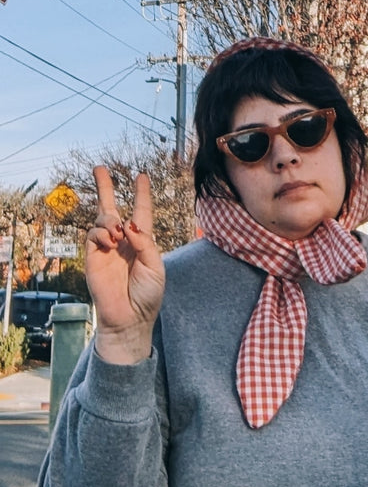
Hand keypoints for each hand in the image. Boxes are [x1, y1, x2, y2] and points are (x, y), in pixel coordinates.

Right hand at [85, 166, 165, 363]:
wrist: (129, 318)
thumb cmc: (147, 295)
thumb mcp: (156, 267)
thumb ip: (145, 243)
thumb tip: (129, 224)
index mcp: (142, 242)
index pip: (141, 212)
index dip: (141, 194)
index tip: (141, 176)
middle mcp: (123, 241)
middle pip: (112, 208)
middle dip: (105, 187)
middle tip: (99, 168)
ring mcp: (106, 248)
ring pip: (102, 220)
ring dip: (109, 220)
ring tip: (117, 234)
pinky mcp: (92, 257)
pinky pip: (92, 235)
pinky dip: (100, 233)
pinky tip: (110, 242)